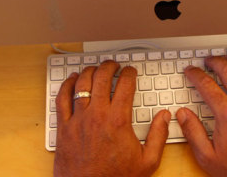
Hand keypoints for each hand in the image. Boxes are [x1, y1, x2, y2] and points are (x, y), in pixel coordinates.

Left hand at [54, 61, 170, 176]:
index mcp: (118, 120)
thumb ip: (158, 136)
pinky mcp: (63, 127)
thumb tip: (165, 116)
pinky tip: (72, 80)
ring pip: (81, 84)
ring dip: (89, 71)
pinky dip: (67, 85)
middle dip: (109, 66)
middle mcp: (97, 115)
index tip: (131, 71)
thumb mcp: (147, 162)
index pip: (125, 84)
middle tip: (114, 65)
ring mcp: (78, 120)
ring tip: (95, 69)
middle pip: (102, 77)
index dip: (129, 72)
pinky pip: (62, 99)